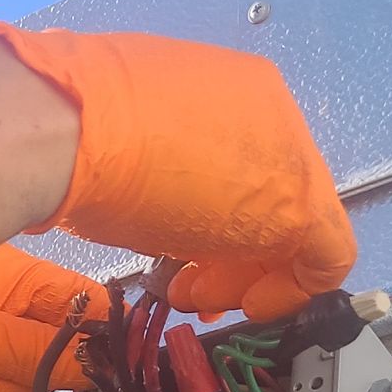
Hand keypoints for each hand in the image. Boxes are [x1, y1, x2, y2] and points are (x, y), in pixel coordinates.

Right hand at [0, 13, 355, 323]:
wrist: (66, 127)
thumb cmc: (71, 130)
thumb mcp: (126, 140)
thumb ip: (158, 163)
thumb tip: (148, 191)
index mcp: (228, 86)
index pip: (247, 163)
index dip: (223, 218)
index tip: (194, 254)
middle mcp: (268, 108)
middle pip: (275, 195)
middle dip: (236, 253)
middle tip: (197, 286)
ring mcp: (288, 152)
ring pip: (299, 226)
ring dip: (249, 273)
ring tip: (199, 297)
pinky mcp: (296, 202)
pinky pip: (326, 254)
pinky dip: (291, 290)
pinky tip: (251, 306)